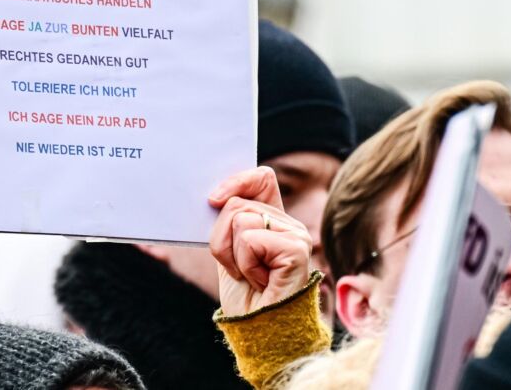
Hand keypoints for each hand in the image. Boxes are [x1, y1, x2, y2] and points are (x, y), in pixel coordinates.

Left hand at [208, 167, 312, 315]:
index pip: (262, 178)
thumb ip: (229, 221)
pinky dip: (244, 264)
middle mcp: (289, 224)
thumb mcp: (228, 250)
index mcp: (274, 219)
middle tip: (238, 267)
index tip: (213, 200)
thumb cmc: (245, 296)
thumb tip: (216, 197)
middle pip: (238, 203)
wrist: (260, 331)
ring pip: (240, 220)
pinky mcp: (296, 249)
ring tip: (250, 275)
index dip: (237, 181)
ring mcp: (297, 235)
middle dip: (222, 237)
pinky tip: (260, 281)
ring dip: (232, 254)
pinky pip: (250, 240)